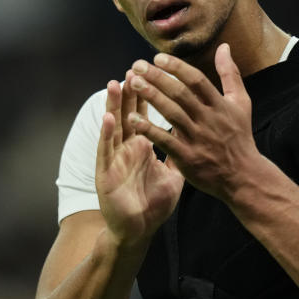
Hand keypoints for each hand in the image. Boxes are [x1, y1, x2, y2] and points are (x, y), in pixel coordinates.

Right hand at [95, 69, 183, 248]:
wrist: (139, 230)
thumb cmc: (152, 203)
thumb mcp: (172, 175)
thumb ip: (179, 154)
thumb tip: (192, 136)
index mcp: (143, 147)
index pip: (145, 115)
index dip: (148, 96)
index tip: (153, 73)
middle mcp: (127, 149)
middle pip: (128, 114)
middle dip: (131, 93)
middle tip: (133, 68)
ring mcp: (115, 160)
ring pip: (114, 127)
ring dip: (114, 106)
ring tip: (115, 83)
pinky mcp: (106, 174)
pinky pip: (106, 151)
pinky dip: (106, 134)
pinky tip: (108, 119)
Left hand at [127, 43, 260, 200]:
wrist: (243, 175)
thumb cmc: (239, 136)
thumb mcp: (241, 102)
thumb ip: (230, 74)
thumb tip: (224, 47)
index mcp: (220, 105)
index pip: (197, 80)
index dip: (177, 67)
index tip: (158, 58)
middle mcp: (209, 120)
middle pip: (181, 94)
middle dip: (158, 78)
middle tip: (137, 65)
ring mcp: (198, 139)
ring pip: (172, 114)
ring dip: (152, 97)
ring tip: (133, 84)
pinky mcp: (188, 158)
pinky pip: (166, 141)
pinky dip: (149, 130)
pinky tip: (133, 119)